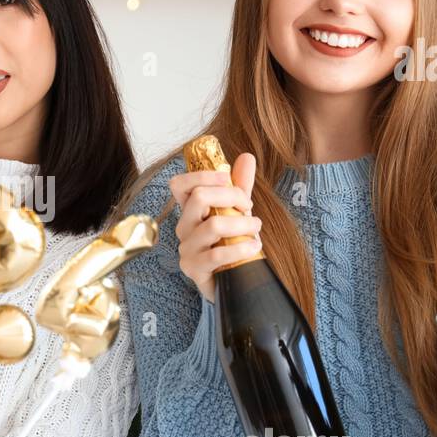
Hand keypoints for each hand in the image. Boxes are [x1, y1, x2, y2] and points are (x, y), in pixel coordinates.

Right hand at [169, 152, 261, 302]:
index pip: (179, 184)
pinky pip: (216, 255)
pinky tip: (254, 248)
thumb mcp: (237, 212)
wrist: (231, 280)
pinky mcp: (193, 269)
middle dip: (232, 197)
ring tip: (257, 229)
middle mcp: (183, 227)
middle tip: (250, 207)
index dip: (201, 175)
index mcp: (189, 210)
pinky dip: (240, 248)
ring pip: (213, 225)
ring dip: (243, 224)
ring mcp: (186, 249)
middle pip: (199, 198)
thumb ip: (239, 186)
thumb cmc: (230, 243)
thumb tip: (247, 156)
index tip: (227, 179)